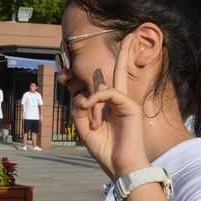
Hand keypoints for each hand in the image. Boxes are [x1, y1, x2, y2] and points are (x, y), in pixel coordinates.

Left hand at [71, 36, 148, 177]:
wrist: (122, 167)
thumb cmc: (105, 151)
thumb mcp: (84, 128)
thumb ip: (80, 109)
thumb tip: (80, 94)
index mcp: (109, 108)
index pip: (103, 84)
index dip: (91, 76)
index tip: (70, 71)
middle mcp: (120, 102)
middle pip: (121, 71)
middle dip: (125, 53)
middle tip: (131, 34)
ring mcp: (127, 103)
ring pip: (106, 86)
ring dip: (90, 101)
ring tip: (88, 117)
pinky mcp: (131, 105)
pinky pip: (109, 92)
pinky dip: (96, 98)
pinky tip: (90, 109)